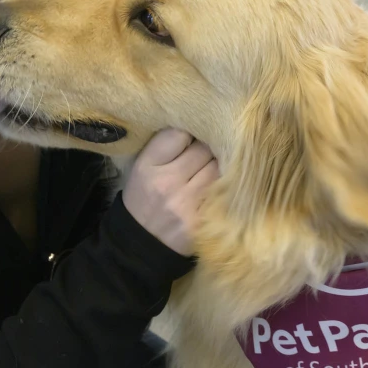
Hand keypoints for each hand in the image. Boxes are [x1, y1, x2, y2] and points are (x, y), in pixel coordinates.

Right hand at [122, 129, 218, 255]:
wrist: (141, 243)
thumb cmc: (144, 197)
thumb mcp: (142, 167)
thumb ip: (164, 145)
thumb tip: (197, 124)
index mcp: (148, 165)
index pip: (179, 133)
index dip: (190, 131)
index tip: (193, 134)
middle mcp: (167, 182)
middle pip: (204, 148)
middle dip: (209, 145)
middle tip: (209, 148)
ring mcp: (187, 203)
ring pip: (218, 168)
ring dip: (220, 164)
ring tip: (216, 165)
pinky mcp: (202, 219)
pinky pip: (224, 192)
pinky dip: (225, 185)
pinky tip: (222, 184)